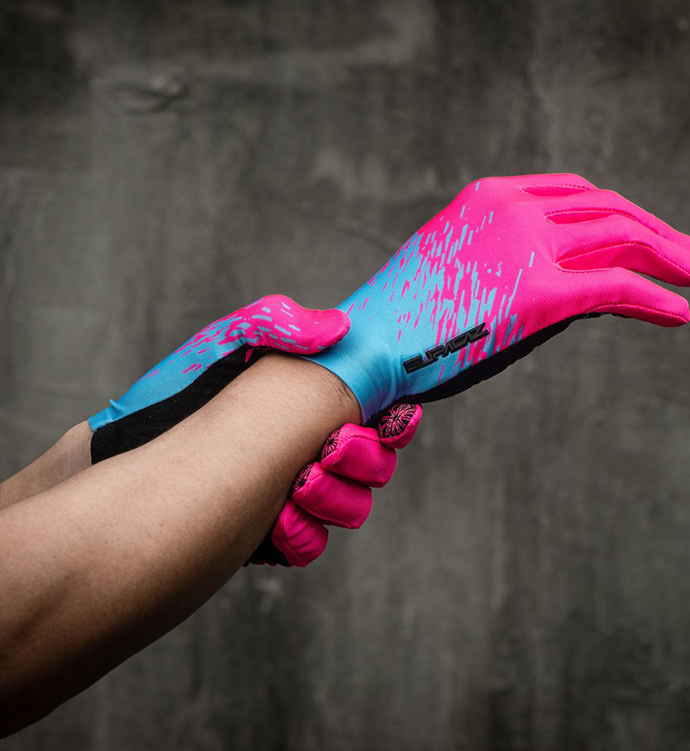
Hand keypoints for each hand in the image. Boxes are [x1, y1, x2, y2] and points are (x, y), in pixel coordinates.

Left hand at [88, 295, 422, 567]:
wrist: (114, 467)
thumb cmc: (167, 398)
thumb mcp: (224, 346)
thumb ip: (280, 325)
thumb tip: (337, 327)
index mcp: (302, 402)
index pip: (373, 408)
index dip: (394, 418)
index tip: (391, 419)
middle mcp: (303, 446)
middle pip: (376, 461)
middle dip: (362, 458)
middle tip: (326, 451)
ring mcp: (289, 492)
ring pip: (354, 505)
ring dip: (334, 497)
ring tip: (295, 486)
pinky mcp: (269, 534)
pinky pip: (314, 543)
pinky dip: (303, 533)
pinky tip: (275, 522)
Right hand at [302, 173, 689, 419]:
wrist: (363, 344)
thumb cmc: (403, 320)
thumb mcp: (458, 271)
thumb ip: (511, 263)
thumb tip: (569, 285)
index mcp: (490, 197)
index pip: (575, 192)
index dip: (617, 211)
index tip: (643, 232)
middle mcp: (513, 208)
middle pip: (607, 209)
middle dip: (655, 231)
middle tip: (687, 256)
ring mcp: (526, 246)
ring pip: (621, 240)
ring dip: (667, 258)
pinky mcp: (538, 294)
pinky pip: (614, 288)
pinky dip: (654, 299)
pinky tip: (679, 313)